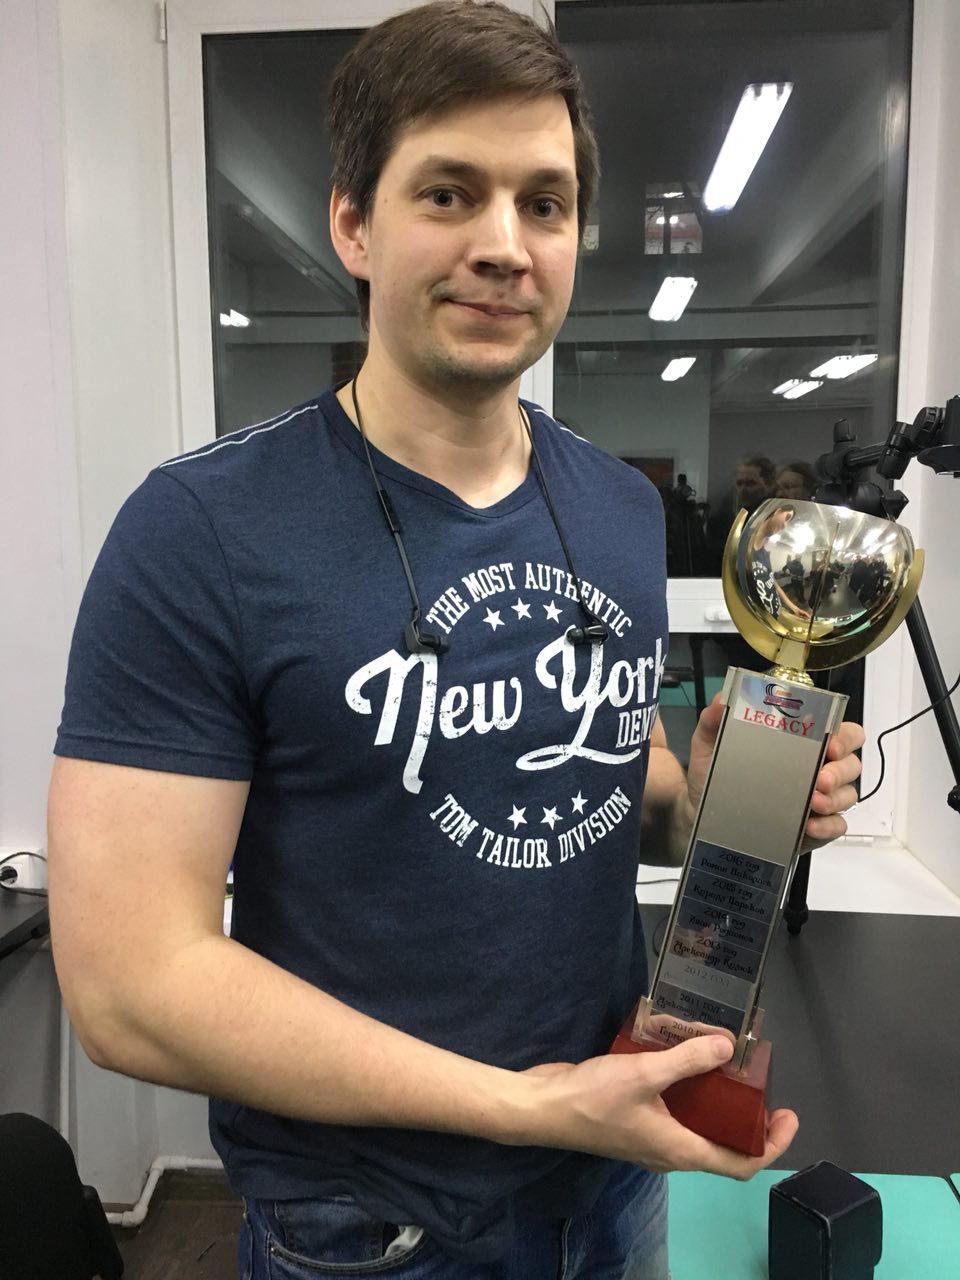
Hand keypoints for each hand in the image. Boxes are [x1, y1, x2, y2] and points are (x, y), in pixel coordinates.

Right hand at [516, 1036, 797, 1178]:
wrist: (542, 1107)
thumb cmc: (594, 1100)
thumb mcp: (645, 1074)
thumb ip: (688, 1060)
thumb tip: (728, 1047)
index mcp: (680, 1150)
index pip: (740, 1164)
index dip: (770, 1145)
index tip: (787, 1114)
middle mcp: (670, 1148)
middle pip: (721, 1142)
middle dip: (744, 1114)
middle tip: (755, 1079)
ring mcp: (650, 1134)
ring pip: (695, 1121)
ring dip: (712, 1095)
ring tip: (720, 1058)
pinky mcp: (633, 1117)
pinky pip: (671, 1106)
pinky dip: (683, 1084)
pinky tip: (676, 1051)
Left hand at [685, 696, 864, 849]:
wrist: (704, 815)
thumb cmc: (716, 775)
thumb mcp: (709, 745)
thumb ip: (713, 720)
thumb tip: (722, 700)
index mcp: (802, 743)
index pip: (841, 732)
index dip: (844, 736)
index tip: (831, 744)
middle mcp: (819, 768)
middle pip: (851, 764)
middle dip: (841, 770)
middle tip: (820, 779)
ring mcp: (821, 799)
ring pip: (848, 795)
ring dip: (835, 798)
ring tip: (813, 803)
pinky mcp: (817, 827)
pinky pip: (837, 826)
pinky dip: (828, 826)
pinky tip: (809, 826)